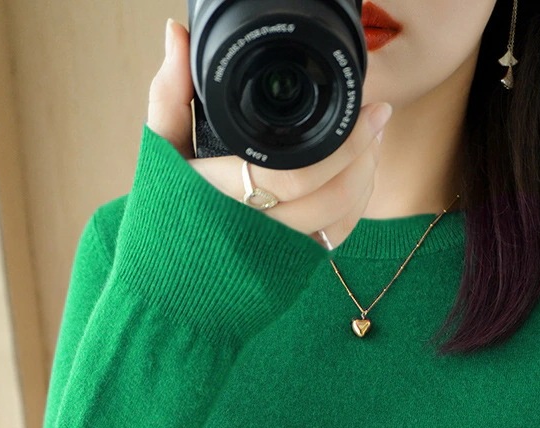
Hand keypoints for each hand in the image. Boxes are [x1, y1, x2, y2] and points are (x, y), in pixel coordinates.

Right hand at [147, 18, 391, 249]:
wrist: (166, 281)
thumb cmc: (165, 214)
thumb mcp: (161, 152)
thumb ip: (170, 94)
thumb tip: (177, 34)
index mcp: (228, 200)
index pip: (300, 175)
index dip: (345, 143)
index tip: (367, 108)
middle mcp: (258, 233)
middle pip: (332, 201)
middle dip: (365, 156)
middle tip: (378, 119)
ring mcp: (278, 255)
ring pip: (340, 223)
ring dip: (364, 182)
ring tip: (371, 144)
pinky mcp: (291, 268)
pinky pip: (334, 241)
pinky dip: (353, 210)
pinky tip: (357, 180)